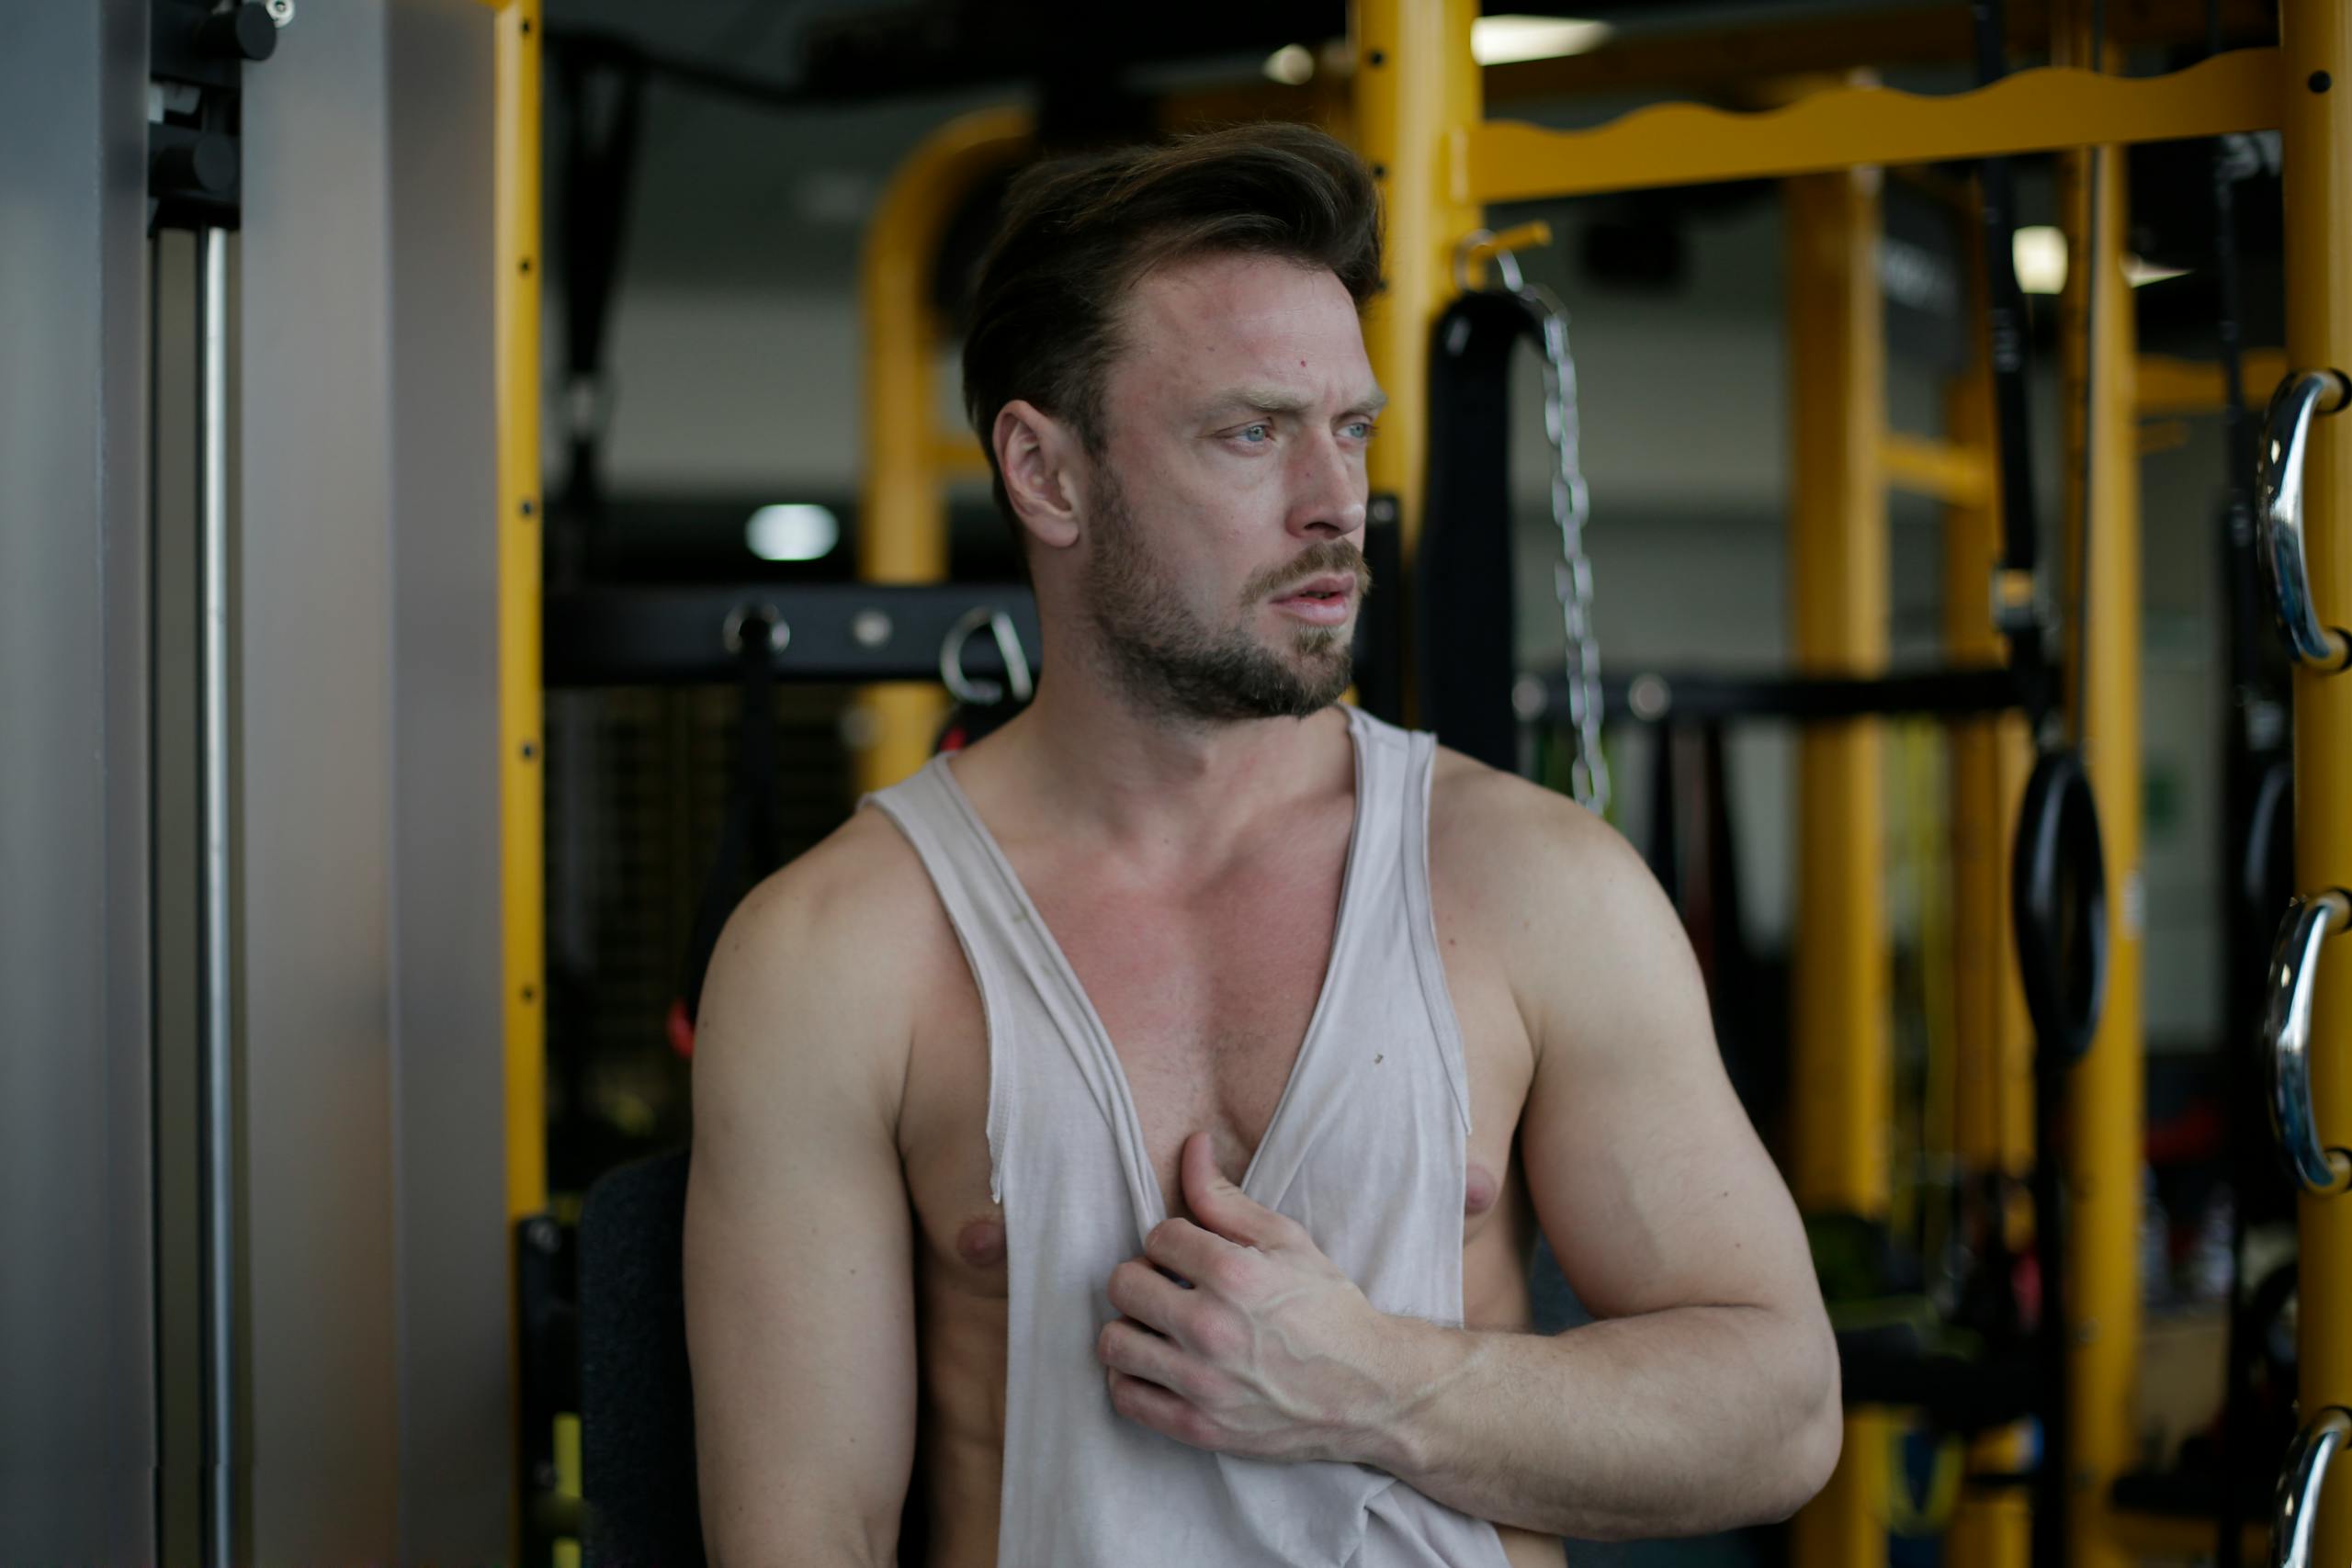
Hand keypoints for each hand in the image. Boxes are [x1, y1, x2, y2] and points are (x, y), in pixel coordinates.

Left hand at [1095, 1131, 1402, 1463]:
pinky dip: (1130, 1376)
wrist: (1367, 1389)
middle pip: (1123, 1284)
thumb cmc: (1327, 1308)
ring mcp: (1202, 1384)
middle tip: (1170, 1285)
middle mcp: (1211, 1329)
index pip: (1158, 1236)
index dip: (1174, 1240)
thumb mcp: (1286, 1240)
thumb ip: (1226, 1197)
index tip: (1192, 1255)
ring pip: (1114, 1341)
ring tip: (1159, 1325)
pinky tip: (1156, 1363)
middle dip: (1144, 1276)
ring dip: (1131, 1326)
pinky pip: (1125, 1396)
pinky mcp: (1197, 1427)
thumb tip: (1191, 1144)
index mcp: (1235, 1275)